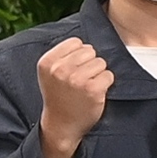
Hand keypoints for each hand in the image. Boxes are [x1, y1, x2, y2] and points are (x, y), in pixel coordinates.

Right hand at [35, 36, 113, 157]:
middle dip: (90, 64)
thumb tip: (89, 32)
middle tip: (80, 81)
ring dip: (98, 74)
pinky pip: (109, 75)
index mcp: (47, 62)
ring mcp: (76, 79)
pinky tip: (94, 93)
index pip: (76, 43)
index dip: (80, 56)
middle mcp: (60, 69)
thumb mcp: (51, 71)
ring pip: (101, 62)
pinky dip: (106, 84)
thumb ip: (63, 54)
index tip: (72, 71)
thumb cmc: (59, 95)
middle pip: (91, 51)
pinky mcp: (92, 90)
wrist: (61, 124)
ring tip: (86, 88)